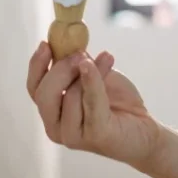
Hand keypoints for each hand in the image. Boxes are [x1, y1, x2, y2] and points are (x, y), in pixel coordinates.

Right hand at [26, 42, 161, 167]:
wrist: (143, 128)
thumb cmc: (116, 102)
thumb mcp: (92, 75)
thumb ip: (76, 64)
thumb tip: (69, 41)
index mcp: (52, 110)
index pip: (34, 88)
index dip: (37, 65)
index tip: (46, 43)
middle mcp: (56, 127)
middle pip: (43, 94)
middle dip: (60, 69)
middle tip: (80, 53)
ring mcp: (73, 136)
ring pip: (69, 97)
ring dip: (90, 72)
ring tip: (107, 58)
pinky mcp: (95, 136)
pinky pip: (91, 103)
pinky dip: (94, 82)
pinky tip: (105, 62)